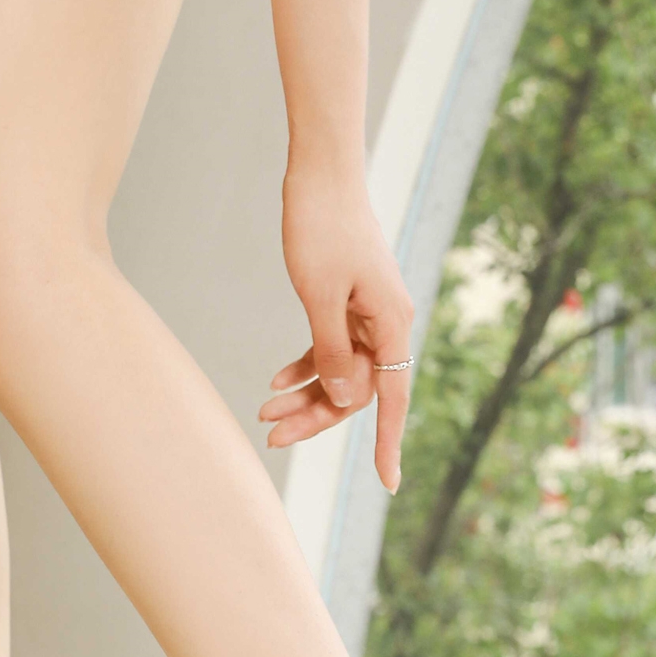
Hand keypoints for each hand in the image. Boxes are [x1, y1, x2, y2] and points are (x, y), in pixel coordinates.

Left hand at [259, 163, 414, 489]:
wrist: (321, 173)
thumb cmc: (321, 227)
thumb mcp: (320, 295)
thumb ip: (334, 351)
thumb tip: (349, 400)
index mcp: (392, 323)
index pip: (392, 398)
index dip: (387, 443)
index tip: (389, 483)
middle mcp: (388, 323)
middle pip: (359, 389)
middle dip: (317, 416)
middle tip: (272, 437)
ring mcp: (369, 312)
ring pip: (342, 370)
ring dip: (307, 393)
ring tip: (264, 412)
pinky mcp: (349, 301)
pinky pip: (333, 346)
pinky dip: (307, 364)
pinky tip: (277, 378)